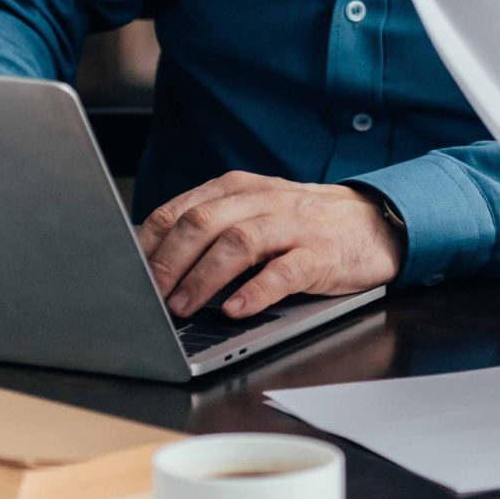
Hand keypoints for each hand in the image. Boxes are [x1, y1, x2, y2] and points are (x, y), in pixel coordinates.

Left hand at [137, 174, 403, 317]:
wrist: (374, 221)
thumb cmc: (303, 224)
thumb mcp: (254, 213)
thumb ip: (212, 227)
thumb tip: (153, 263)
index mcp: (238, 189)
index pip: (180, 210)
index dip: (148, 243)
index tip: (125, 272)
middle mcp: (262, 200)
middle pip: (203, 223)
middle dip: (169, 261)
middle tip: (147, 296)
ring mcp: (293, 225)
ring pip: (239, 243)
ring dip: (204, 277)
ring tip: (182, 308)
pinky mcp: (321, 253)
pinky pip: (285, 271)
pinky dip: (256, 291)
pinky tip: (237, 310)